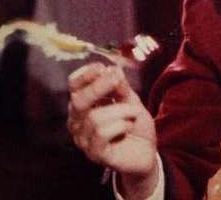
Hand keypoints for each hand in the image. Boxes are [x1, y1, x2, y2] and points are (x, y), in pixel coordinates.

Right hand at [67, 63, 157, 194]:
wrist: (147, 152)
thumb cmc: (134, 125)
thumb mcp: (130, 100)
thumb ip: (121, 87)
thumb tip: (112, 69)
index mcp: (84, 106)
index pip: (73, 86)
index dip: (85, 75)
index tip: (102, 67)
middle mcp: (78, 123)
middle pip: (78, 101)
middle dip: (98, 88)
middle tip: (117, 81)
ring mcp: (84, 140)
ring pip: (95, 117)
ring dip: (121, 111)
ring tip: (132, 115)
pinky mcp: (95, 154)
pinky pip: (102, 134)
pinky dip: (121, 125)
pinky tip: (128, 127)